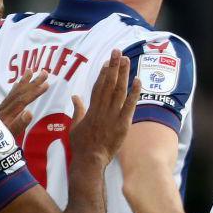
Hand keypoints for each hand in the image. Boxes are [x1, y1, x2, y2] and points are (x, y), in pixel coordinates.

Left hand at [0, 68, 48, 138]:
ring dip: (23, 82)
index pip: (23, 100)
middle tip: (45, 72)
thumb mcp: (8, 138)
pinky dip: (14, 89)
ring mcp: (0, 110)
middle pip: (19, 93)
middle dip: (32, 82)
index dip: (35, 92)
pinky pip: (8, 97)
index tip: (47, 84)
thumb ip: (18, 125)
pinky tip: (18, 84)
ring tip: (31, 71)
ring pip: (13, 93)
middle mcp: (3, 109)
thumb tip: (29, 112)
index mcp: (7, 115)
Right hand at [69, 49, 139, 166]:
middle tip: (118, 52)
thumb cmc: (81, 145)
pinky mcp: (122, 123)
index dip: (103, 73)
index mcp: (91, 108)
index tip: (107, 61)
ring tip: (127, 60)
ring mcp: (112, 115)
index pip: (98, 86)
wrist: (90, 160)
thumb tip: (75, 97)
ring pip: (119, 90)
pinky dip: (134, 93)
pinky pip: (130, 105)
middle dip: (113, 66)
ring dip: (123, 74)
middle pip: (109, 83)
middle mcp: (102, 108)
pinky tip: (138, 80)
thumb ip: (77, 110)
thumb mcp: (75, 125)